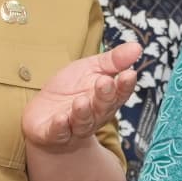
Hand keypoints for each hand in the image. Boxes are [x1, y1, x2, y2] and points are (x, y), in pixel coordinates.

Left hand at [21, 41, 142, 154]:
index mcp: (106, 99)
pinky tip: (61, 119)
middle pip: (103, 108)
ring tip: (81, 101)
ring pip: (83, 122)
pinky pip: (58, 132)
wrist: (44, 115)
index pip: (120, 94)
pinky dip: (60, 126)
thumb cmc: (71, 90)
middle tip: (104, 82)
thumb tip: (137, 46)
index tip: (129, 74)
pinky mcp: (53, 134)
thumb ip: (113, 61)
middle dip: (104, 96)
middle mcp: (94, 116)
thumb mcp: (91, 68)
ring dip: (83, 113)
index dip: (124, 86)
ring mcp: (73, 126)